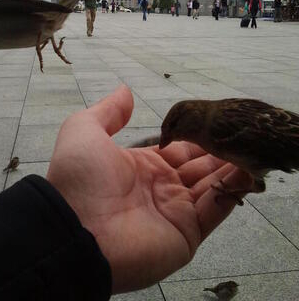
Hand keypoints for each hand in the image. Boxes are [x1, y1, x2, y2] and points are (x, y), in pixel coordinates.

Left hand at [47, 86, 253, 292]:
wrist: (73, 229)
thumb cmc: (80, 176)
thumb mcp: (85, 131)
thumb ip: (109, 111)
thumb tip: (126, 90)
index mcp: (143, 165)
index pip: (179, 147)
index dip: (197, 134)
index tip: (217, 120)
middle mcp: (162, 187)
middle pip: (199, 165)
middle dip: (219, 149)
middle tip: (240, 132)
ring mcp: (176, 211)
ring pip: (212, 185)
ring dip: (230, 167)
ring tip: (250, 147)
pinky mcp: (187, 233)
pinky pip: (216, 208)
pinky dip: (233, 190)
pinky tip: (247, 171)